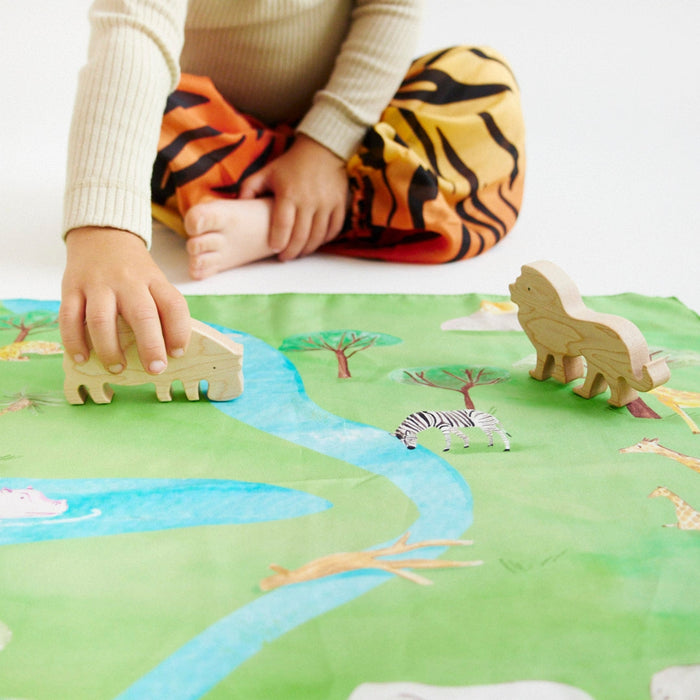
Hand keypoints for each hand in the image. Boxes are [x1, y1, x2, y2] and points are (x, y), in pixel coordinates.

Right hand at [60, 227, 190, 374]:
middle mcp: (127, 281)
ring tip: (116, 368)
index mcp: (154, 280)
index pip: (173, 305)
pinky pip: (69, 318)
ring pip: (101, 320)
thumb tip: (169, 350)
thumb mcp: (155, 281)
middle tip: (155, 369)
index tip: (178, 353)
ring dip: (109, 349)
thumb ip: (161, 309)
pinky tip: (82, 358)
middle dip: (150, 346)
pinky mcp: (71, 287)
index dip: (179, 331)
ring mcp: (97, 284)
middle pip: (142, 315)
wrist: (102, 234)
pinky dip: (73, 341)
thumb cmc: (134, 270)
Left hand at [238, 134, 347, 260]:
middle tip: (284, 257)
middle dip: (291, 252)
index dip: (278, 242)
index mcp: (288, 193)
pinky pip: (333, 229)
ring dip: (307, 249)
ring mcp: (326, 203)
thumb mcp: (266, 172)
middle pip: (300, 236)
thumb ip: (249, 189)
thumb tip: (237, 206)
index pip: (283, 226)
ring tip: (298, 253)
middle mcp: (309, 200)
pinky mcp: (339, 204)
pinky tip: (315, 242)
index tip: (274, 250)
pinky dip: (324, 240)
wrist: (321, 149)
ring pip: (317, 237)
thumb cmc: (290, 164)